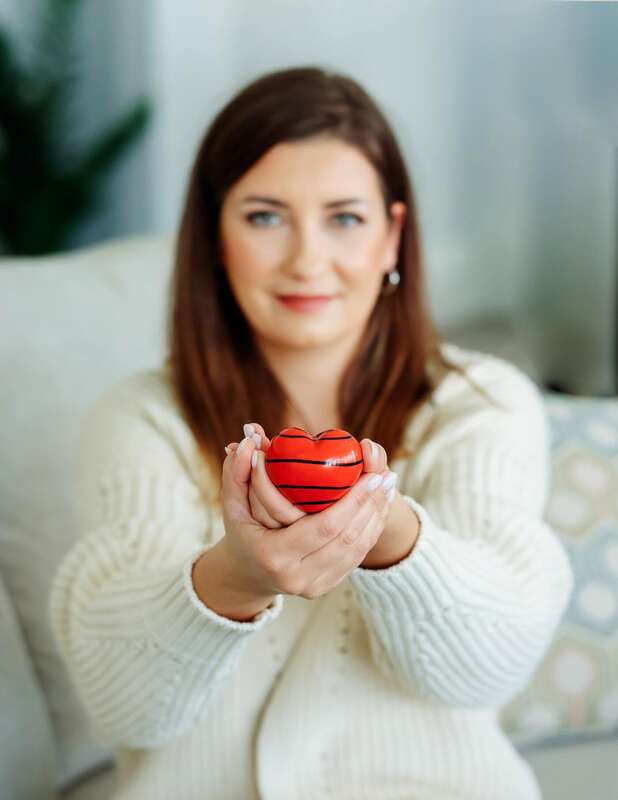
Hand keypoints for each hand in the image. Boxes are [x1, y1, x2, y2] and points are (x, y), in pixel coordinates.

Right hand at [222, 431, 397, 598]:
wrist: (247, 575)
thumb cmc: (241, 531)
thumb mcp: (233, 504)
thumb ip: (236, 472)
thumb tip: (250, 440)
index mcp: (274, 556)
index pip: (325, 527)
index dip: (353, 502)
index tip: (371, 476)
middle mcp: (296, 577)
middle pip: (347, 539)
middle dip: (372, 505)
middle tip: (386, 475)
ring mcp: (314, 586)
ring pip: (357, 550)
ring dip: (377, 516)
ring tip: (389, 486)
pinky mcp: (326, 587)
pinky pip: (356, 558)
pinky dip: (371, 531)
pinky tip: (380, 507)